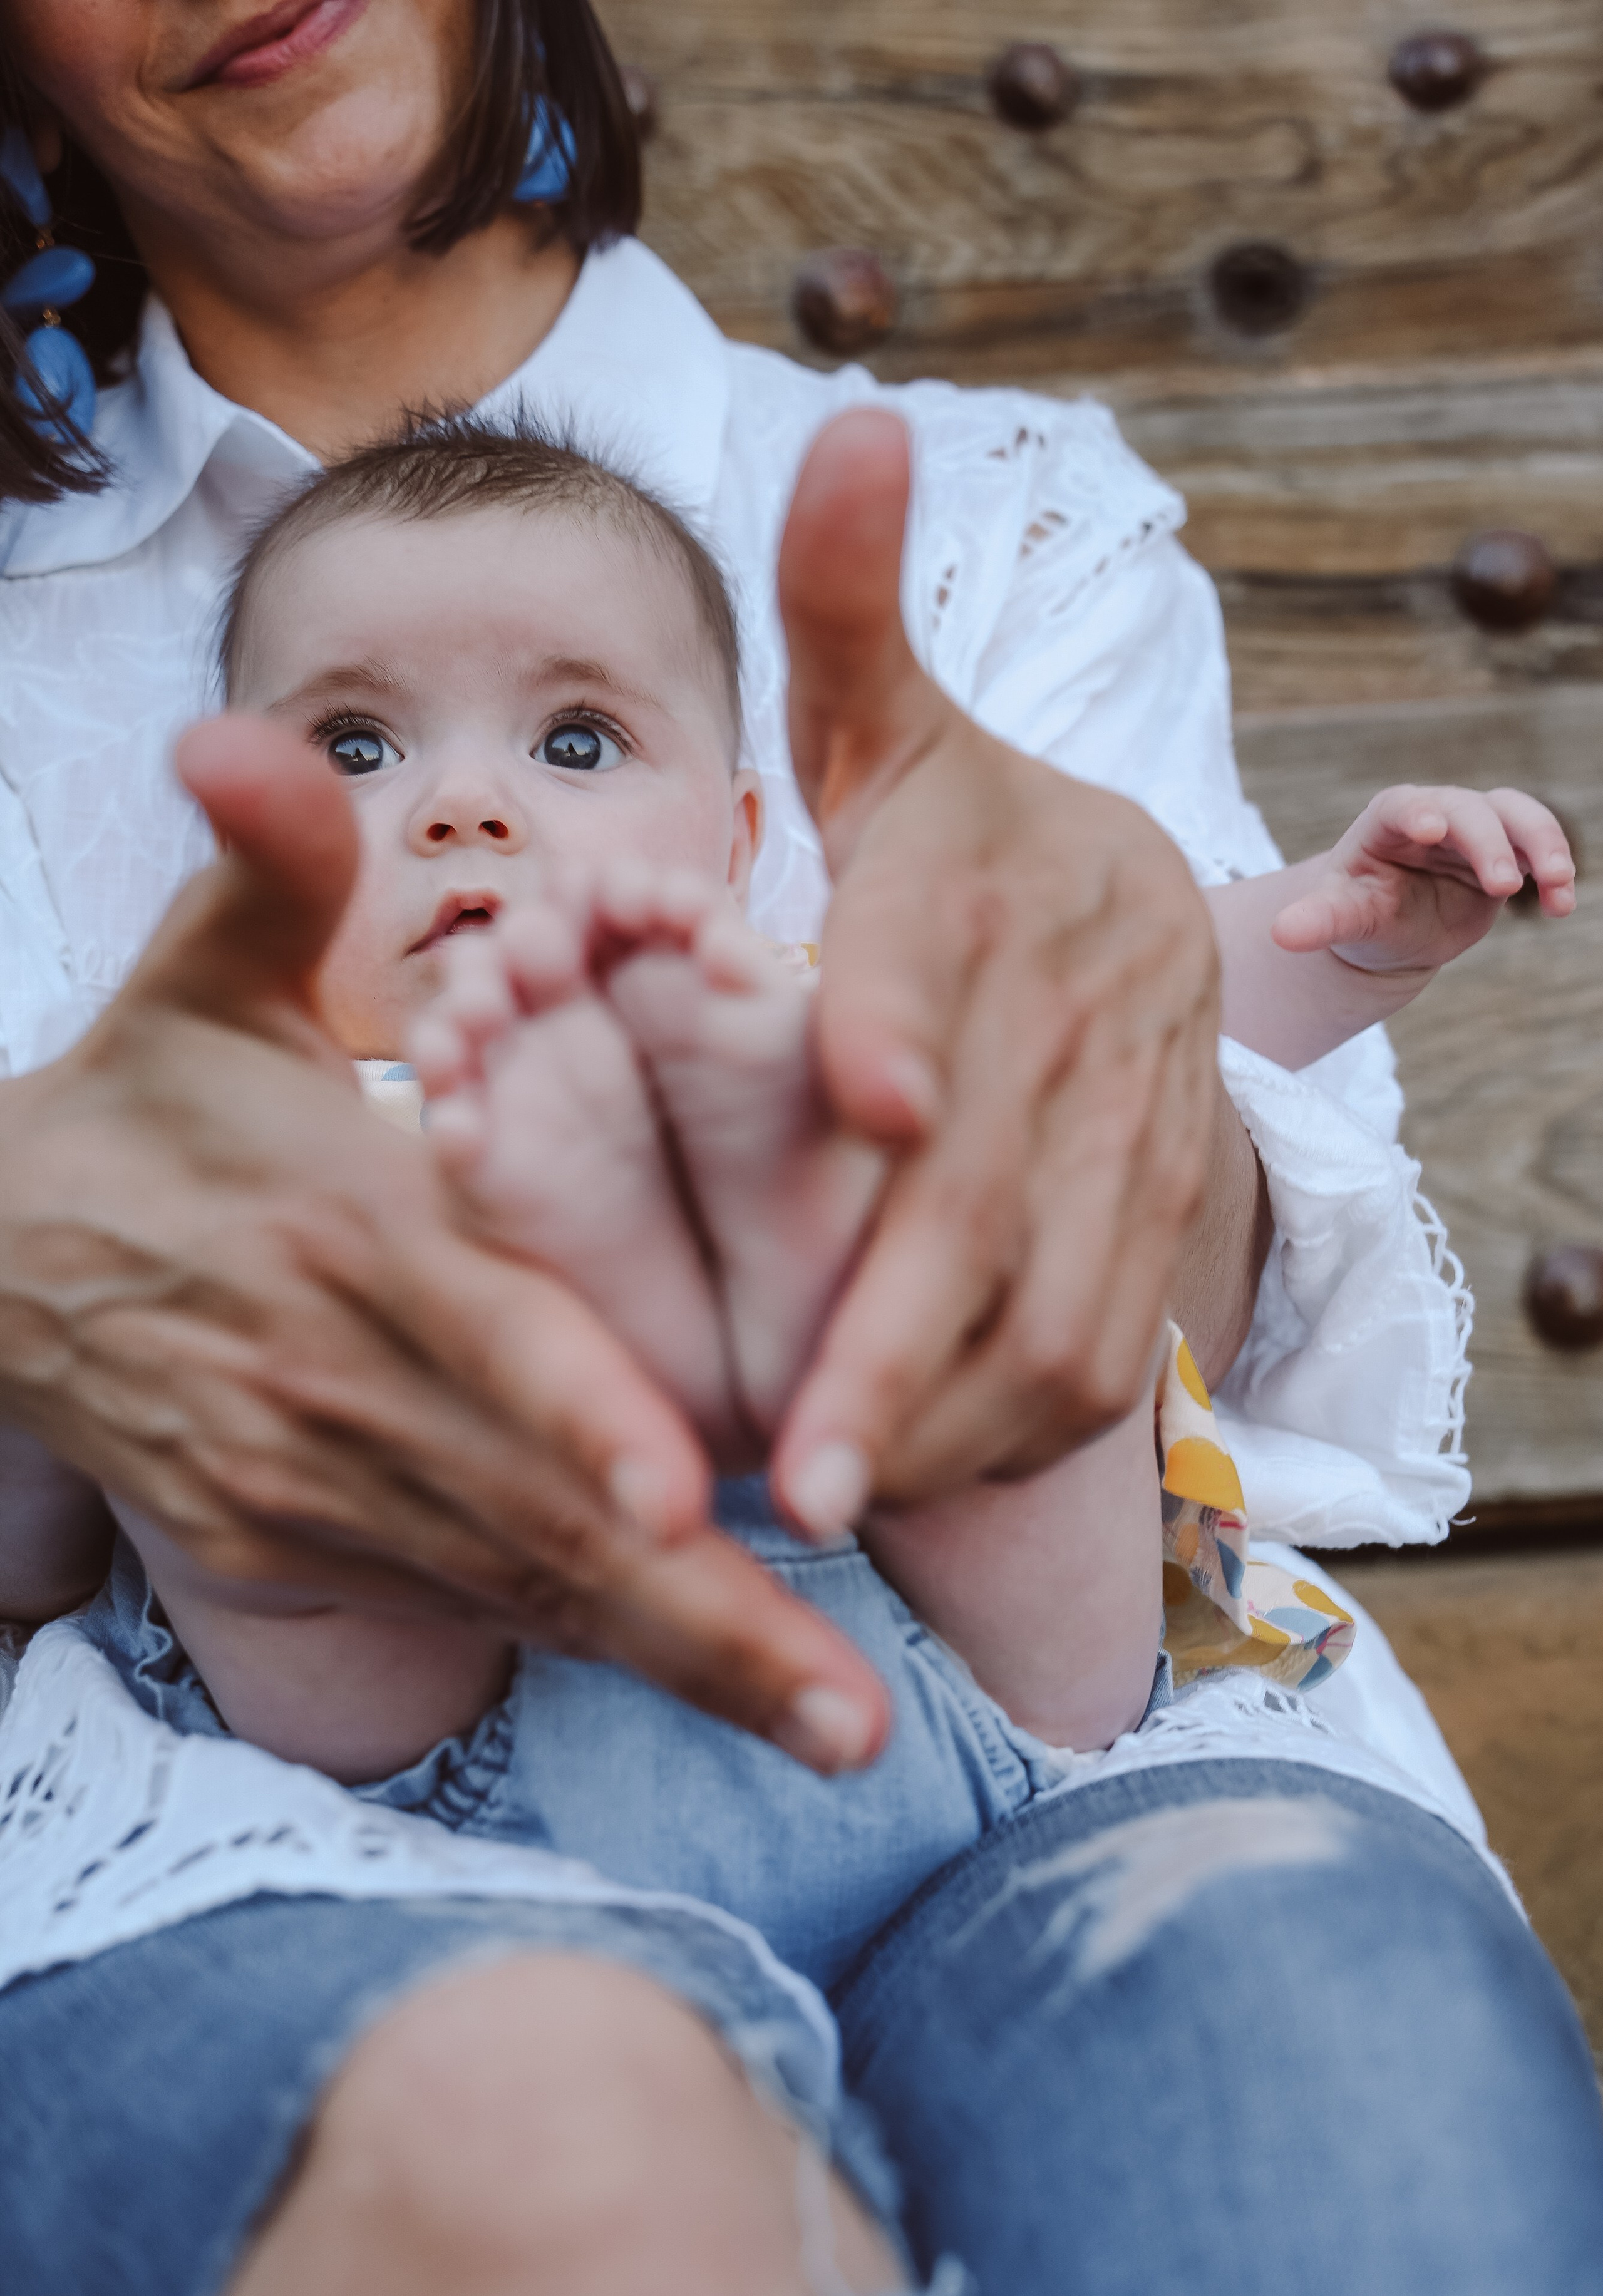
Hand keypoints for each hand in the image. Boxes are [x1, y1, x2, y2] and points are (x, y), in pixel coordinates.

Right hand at [0, 716, 887, 1771]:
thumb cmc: (143, 1106)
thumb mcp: (196, 977)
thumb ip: (266, 871)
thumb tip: (239, 735)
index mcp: (344, 1228)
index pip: (477, 1329)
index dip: (576, 1413)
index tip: (690, 1496)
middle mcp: (334, 1379)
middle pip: (529, 1511)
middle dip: (694, 1618)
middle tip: (855, 1720)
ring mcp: (308, 1486)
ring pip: (514, 1589)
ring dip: (671, 1663)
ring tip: (832, 1730)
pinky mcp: (293, 1544)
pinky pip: (463, 1602)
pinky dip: (583, 1638)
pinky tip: (712, 1680)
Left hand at [767, 410, 1221, 1530]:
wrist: (1119, 902)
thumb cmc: (951, 832)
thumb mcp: (888, 721)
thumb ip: (846, 605)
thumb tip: (853, 417)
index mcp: (992, 875)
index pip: (935, 951)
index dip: (901, 1019)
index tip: (862, 1110)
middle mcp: (1077, 1002)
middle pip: (989, 1179)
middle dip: (893, 1327)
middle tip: (788, 1462)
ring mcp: (1136, 1117)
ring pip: (1065, 1290)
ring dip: (954, 1409)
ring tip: (829, 1497)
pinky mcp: (1164, 1203)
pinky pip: (1107, 1334)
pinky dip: (1015, 1416)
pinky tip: (914, 1472)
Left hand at [1272, 783, 1575, 977]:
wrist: (1392, 928)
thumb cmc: (1360, 912)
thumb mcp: (1340, 918)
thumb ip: (1319, 922)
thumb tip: (1282, 935)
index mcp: (1389, 820)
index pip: (1405, 806)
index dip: (1420, 812)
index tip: (1432, 829)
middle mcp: (1438, 813)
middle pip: (1471, 809)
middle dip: (1489, 843)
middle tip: (1503, 886)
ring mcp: (1477, 829)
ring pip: (1518, 817)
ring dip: (1542, 845)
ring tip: (1556, 883)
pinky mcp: (1508, 853)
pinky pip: (1539, 850)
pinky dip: (1555, 873)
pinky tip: (1561, 906)